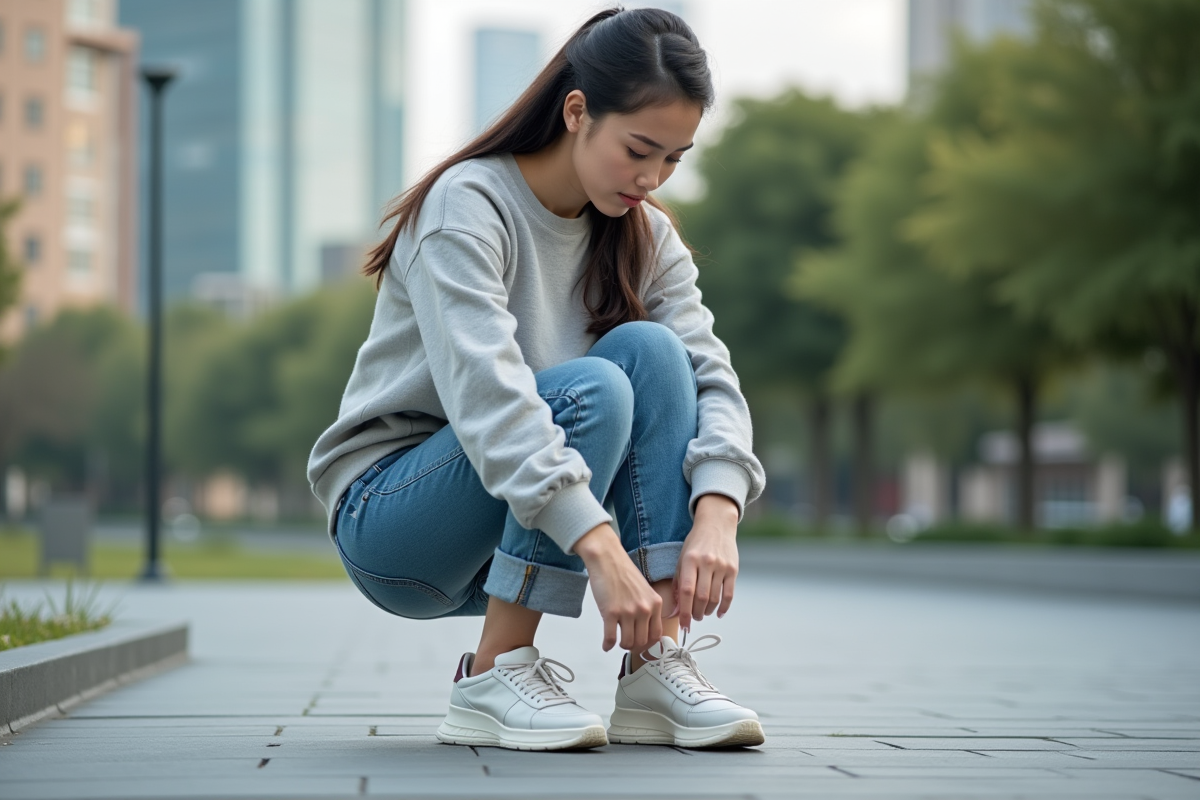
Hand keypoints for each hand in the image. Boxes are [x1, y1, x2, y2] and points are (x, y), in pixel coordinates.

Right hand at [574, 523, 662, 652]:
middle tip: (627, 642)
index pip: (657, 634)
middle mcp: (644, 609)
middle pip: (642, 641)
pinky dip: (607, 645)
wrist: (607, 558)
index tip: (641, 643)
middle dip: (633, 645)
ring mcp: (628, 611)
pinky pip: (611, 638)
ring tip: (617, 641)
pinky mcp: (611, 612)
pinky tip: (606, 645)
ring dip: (621, 645)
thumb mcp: (645, 589)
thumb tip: (645, 629)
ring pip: (628, 643)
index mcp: (655, 603)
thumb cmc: (623, 572)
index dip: (648, 643)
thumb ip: (648, 608)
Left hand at [675, 494, 739, 631]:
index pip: (686, 591)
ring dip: (708, 611)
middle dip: (696, 613)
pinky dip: (724, 607)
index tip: (683, 624)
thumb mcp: (681, 559)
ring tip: (702, 613)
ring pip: (715, 598)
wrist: (716, 525)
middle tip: (693, 618)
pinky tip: (718, 613)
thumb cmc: (695, 544)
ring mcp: (721, 566)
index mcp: (690, 560)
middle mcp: (706, 563)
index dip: (684, 611)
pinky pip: (729, 594)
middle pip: (701, 597)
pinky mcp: (733, 569)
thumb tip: (676, 609)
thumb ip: (678, 583)